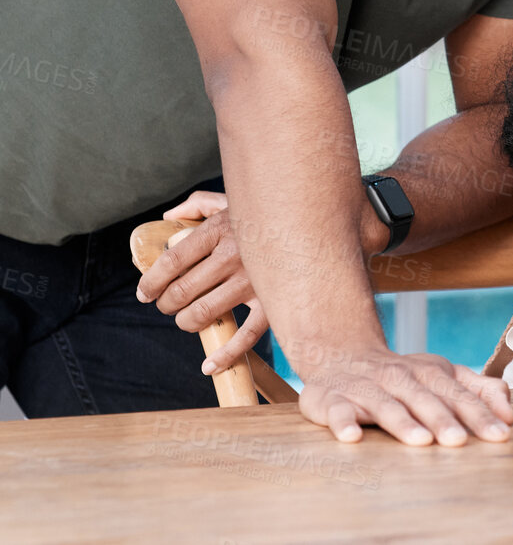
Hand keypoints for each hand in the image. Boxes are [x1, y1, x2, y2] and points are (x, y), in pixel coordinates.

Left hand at [136, 191, 269, 372]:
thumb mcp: (231, 200)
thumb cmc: (266, 213)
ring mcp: (254, 281)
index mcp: (220, 229)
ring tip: (188, 319)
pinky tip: (210, 365)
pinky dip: (226, 354)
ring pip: (204, 313)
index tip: (144, 292)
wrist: (314, 219)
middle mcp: (234, 255)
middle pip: (182, 290)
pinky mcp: (273, 302)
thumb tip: (168, 216)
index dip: (151, 281)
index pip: (171, 261)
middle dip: (167, 304)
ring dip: (187, 322)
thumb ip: (197, 205)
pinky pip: (247, 335)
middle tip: (168, 305)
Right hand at [295, 344, 512, 444]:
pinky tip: (352, 436)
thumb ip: (479, 390)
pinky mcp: (331, 398)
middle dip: (445, 420)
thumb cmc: (402, 376)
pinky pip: (337, 410)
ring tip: (421, 441)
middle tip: (461, 441)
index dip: (481, 414)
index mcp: (430, 373)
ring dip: (403, 422)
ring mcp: (365, 387)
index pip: (460, 395)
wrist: (339, 355)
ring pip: (386, 405)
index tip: (502, 434)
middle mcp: (400, 378)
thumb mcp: (442, 376)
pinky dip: (343, 421)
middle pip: (425, 399)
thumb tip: (510, 413)